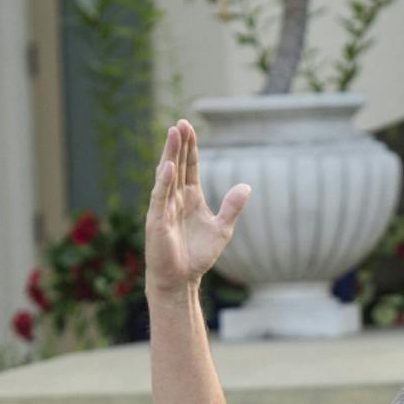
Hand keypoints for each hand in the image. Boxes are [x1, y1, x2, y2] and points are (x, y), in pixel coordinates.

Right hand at [145, 119, 248, 296]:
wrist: (181, 280)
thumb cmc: (197, 256)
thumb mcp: (222, 230)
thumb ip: (232, 207)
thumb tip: (247, 186)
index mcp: (190, 197)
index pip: (189, 166)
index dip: (190, 147)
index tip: (190, 127)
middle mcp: (175, 198)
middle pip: (177, 164)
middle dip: (178, 144)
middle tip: (181, 123)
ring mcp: (164, 207)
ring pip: (167, 175)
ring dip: (169, 154)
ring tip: (173, 133)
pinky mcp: (156, 220)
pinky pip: (160, 197)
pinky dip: (164, 182)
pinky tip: (168, 166)